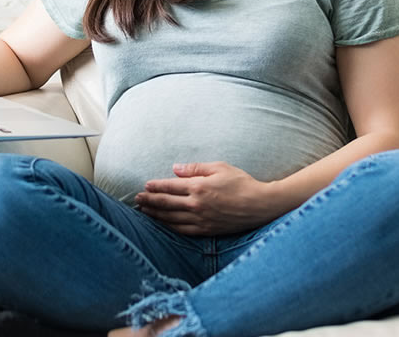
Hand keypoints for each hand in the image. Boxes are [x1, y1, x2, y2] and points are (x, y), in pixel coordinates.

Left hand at [133, 162, 295, 235]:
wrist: (261, 205)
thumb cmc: (242, 183)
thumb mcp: (220, 168)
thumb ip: (196, 168)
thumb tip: (175, 169)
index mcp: (199, 187)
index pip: (170, 186)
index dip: (155, 186)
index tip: (145, 186)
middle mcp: (197, 204)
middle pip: (166, 203)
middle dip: (149, 201)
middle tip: (137, 200)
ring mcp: (201, 219)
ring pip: (171, 219)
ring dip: (155, 215)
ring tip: (144, 212)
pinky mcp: (207, 230)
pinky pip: (183, 230)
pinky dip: (170, 227)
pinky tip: (163, 225)